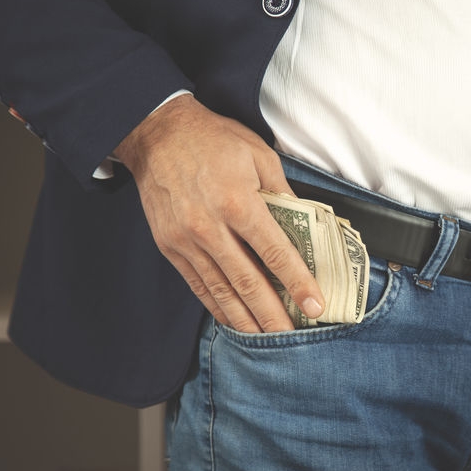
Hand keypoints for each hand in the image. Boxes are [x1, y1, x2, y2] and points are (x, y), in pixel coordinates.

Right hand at [114, 94, 324, 332]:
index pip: (275, 253)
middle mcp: (210, 227)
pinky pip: (197, 285)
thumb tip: (304, 225)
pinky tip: (233, 321)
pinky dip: (217, 306)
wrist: (156, 132)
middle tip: (293, 336)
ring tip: (266, 339)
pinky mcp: (170, 246)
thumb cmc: (212, 139)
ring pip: (221, 291)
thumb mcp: (259, 155)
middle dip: (273, 315)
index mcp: (238, 202)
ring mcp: (186, 240)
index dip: (298, 283)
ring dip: (246, 319)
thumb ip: (283, 193)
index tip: (314, 305)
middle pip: (248, 282)